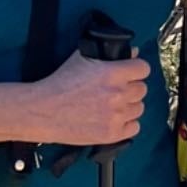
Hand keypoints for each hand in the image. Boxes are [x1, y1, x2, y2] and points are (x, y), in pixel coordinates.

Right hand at [27, 51, 150, 145]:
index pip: (143, 68)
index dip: (136, 70)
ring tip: (111, 106)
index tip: (129, 73)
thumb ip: (110, 53)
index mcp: (113, 73)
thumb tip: (132, 52)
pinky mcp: (112, 134)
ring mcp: (116, 116)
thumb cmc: (60, 83)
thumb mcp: (82, 58)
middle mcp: (118, 94)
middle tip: (115, 91)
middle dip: (130, 88)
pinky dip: (126, 124)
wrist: (43, 110)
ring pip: (139, 108)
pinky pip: (134, 127)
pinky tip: (112, 119)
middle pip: (142, 89)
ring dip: (129, 106)